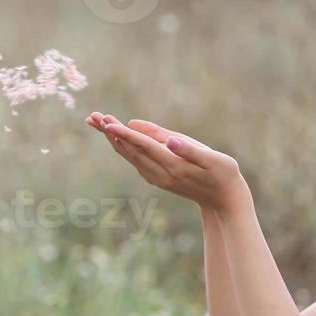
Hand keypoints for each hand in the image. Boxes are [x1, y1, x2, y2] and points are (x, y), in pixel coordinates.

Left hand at [85, 112, 246, 213]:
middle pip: (130, 149)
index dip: (125, 133)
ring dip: (112, 138)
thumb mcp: (212, 158)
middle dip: (111, 132)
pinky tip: (115, 137)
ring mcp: (157, 178)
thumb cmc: (223, 173)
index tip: (107, 123)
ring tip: (96, 121)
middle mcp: (161, 174)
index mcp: (174, 166)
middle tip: (92, 116)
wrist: (223, 199)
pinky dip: (122, 146)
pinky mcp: (158, 178)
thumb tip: (169, 140)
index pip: (144, 146)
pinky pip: (135, 160)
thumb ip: (189, 148)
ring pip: (129, 155)